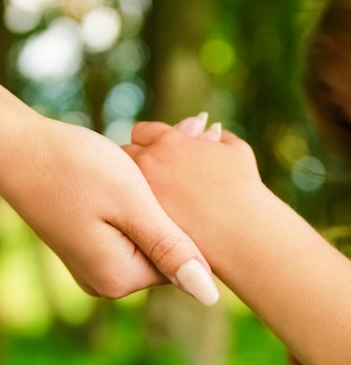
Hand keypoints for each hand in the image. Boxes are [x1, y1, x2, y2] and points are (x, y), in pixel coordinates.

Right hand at [0, 117, 218, 303]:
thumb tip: (209, 296)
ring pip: (147, 235)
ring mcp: (93, 265)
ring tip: (147, 161)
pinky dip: (135, 202)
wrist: (17, 148)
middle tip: (182, 152)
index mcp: (119, 278)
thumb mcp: (132, 205)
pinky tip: (126, 171)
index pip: (183, 262)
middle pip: (164, 250)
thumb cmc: (75, 168)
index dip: (192, 214)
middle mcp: (105, 281)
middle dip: (174, 206)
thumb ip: (170, 250)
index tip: (197, 169)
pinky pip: (127, 229)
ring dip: (155, 200)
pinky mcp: (86, 245)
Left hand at [123, 118, 262, 266]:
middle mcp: (149, 162)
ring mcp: (141, 192)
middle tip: (141, 175)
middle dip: (133, 162)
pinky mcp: (140, 221)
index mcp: (169, 141)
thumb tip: (212, 132)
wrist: (243, 232)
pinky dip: (131, 212)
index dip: (149, 142)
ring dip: (126, 186)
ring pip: (119, 182)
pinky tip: (143, 219)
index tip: (154, 153)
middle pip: (124, 153)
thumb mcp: (236, 152)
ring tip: (138, 197)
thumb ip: (219, 138)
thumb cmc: (245, 191)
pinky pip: (126, 211)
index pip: (142, 132)